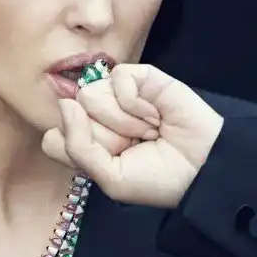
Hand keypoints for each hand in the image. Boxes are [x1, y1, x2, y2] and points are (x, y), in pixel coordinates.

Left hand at [42, 63, 223, 208]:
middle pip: (71, 116)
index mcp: (87, 145)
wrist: (203, 167)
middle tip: (135, 146)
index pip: (53, 138)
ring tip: (148, 131)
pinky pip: (117, 77)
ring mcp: (117, 95)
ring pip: (89, 94)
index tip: (106, 162)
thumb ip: (77, 146)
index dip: (76, 149)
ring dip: (122, 120)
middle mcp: (97, 118)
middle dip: (105, 137)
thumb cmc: (158, 179)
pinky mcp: (140, 77)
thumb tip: (66, 102)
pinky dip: (135, 102)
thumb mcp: (110, 177)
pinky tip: (153, 114)